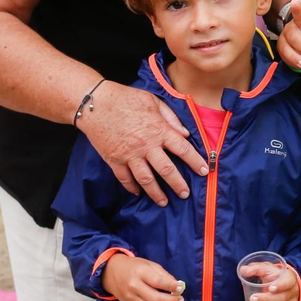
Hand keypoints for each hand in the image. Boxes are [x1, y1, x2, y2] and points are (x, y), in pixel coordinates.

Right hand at [80, 82, 208, 204]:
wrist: (95, 104)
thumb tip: (185, 133)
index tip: (205, 171)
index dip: (195, 161)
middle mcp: (146, 146)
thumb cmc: (126, 99)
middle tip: (185, 194)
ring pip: (146, 179)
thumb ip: (171, 118)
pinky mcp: (114, 160)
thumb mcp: (153, 101)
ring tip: (164, 202)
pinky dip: (131, 187)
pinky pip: (125, 178)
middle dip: (178, 184)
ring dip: (156, 193)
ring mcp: (129, 155)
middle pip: (166, 170)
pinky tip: (138, 193)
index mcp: (159, 130)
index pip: (182, 149)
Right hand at [102, 254, 183, 300]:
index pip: (157, 281)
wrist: (111, 273)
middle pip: (155, 299)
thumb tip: (177, 286)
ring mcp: (130, 298)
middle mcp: (134, 286)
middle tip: (180, 299)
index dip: (171, 286)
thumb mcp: (149, 264)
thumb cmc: (134, 266)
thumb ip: (163, 275)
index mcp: (140, 272)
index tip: (180, 288)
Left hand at [243, 264, 300, 300]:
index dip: (281, 286)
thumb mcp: (267, 268)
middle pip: (281, 299)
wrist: (286, 285)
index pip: (288, 283)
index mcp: (290, 279)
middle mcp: (293, 293)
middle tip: (251, 298)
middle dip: (265, 300)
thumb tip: (243, 270)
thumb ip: (256, 268)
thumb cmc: (275, 276)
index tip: (270, 288)